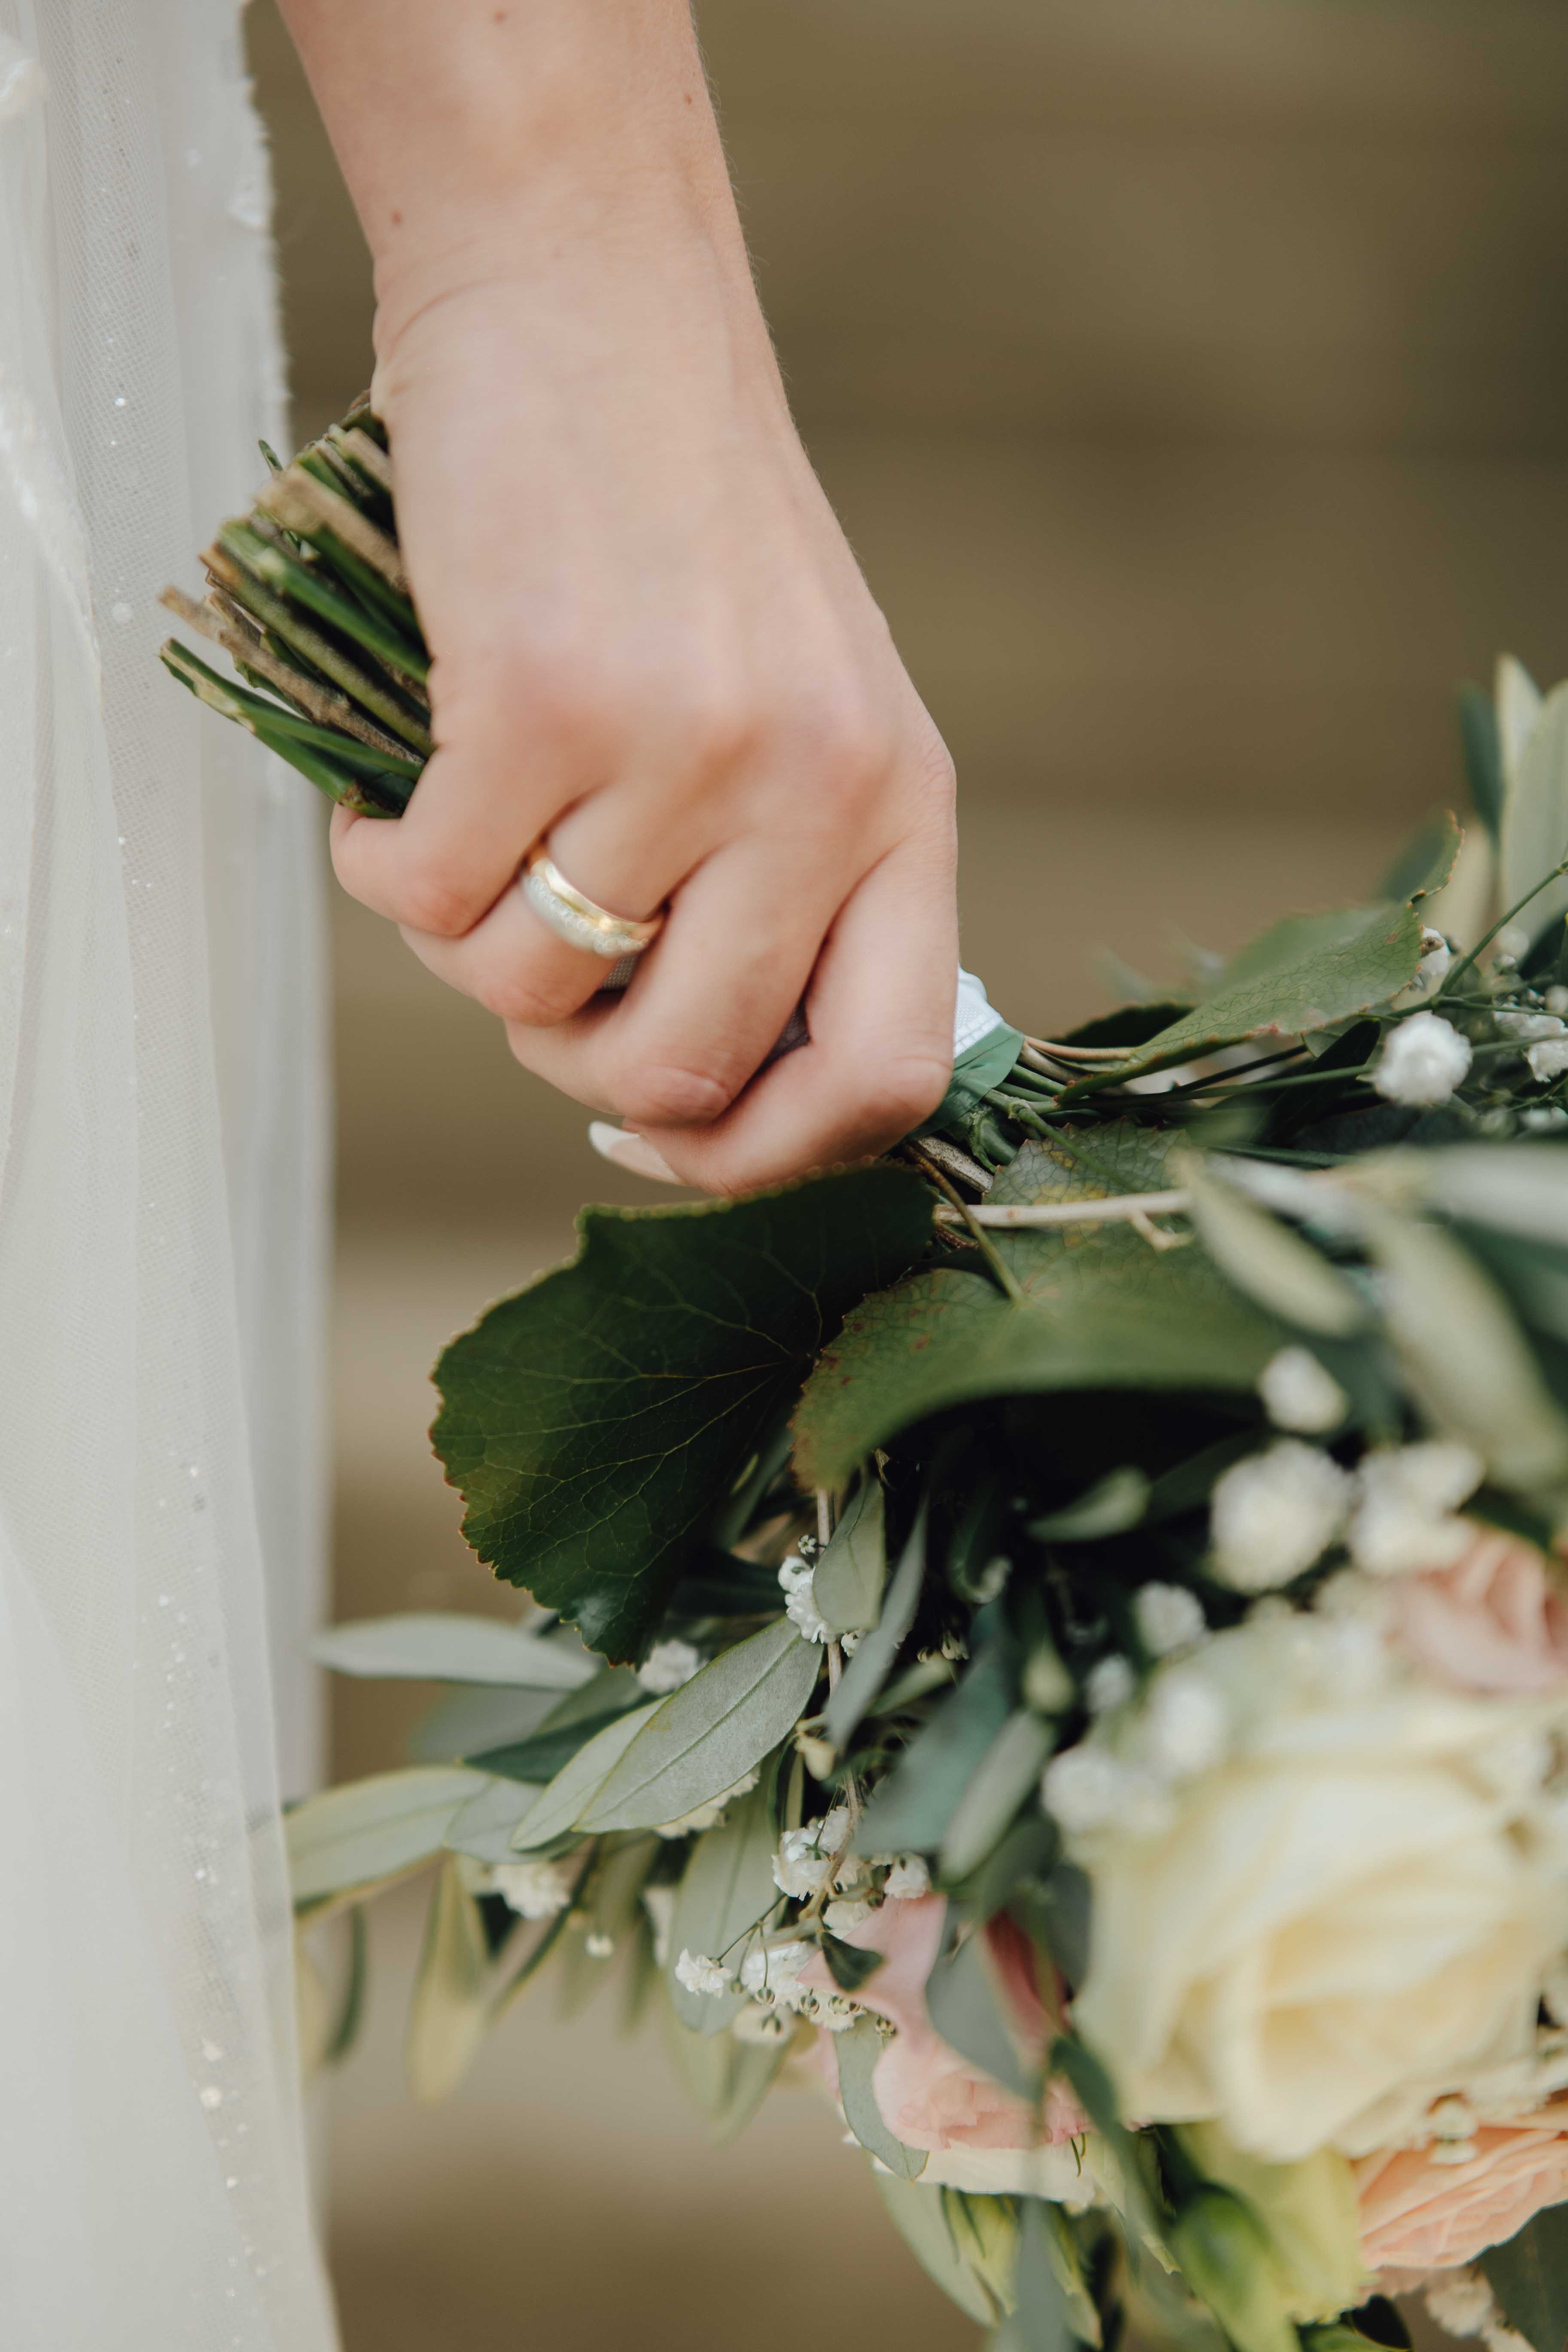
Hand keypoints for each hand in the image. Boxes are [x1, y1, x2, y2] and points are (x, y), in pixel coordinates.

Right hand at [283, 0, 957, 1191]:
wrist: (592, 304)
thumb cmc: (684, 535)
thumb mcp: (807, 717)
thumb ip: (793, 893)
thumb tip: (694, 1096)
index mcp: (901, 810)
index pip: (892, 1079)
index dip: (767, 1162)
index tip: (664, 1138)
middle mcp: (817, 793)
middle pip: (684, 1074)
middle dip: (575, 1069)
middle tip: (536, 974)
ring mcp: (685, 750)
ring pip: (532, 992)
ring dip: (463, 950)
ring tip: (464, 839)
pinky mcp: (542, 703)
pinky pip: (428, 900)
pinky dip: (383, 874)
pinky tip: (395, 803)